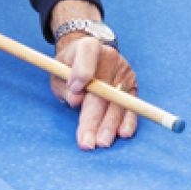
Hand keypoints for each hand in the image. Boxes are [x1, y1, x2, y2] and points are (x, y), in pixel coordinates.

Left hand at [52, 33, 137, 149]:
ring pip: (117, 102)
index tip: (75, 90)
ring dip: (109, 125)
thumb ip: (64, 85)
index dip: (82, 71)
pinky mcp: (132, 85)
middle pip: (103, 89)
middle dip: (94, 118)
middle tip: (86, 140)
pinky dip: (128, 120)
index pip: (88, 54)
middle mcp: (110, 56)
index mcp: (88, 46)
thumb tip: (76, 100)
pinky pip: (131, 106)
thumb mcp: (58, 72)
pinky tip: (123, 133)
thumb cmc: (68, 67)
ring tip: (101, 143)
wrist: (87, 55)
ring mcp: (124, 71)